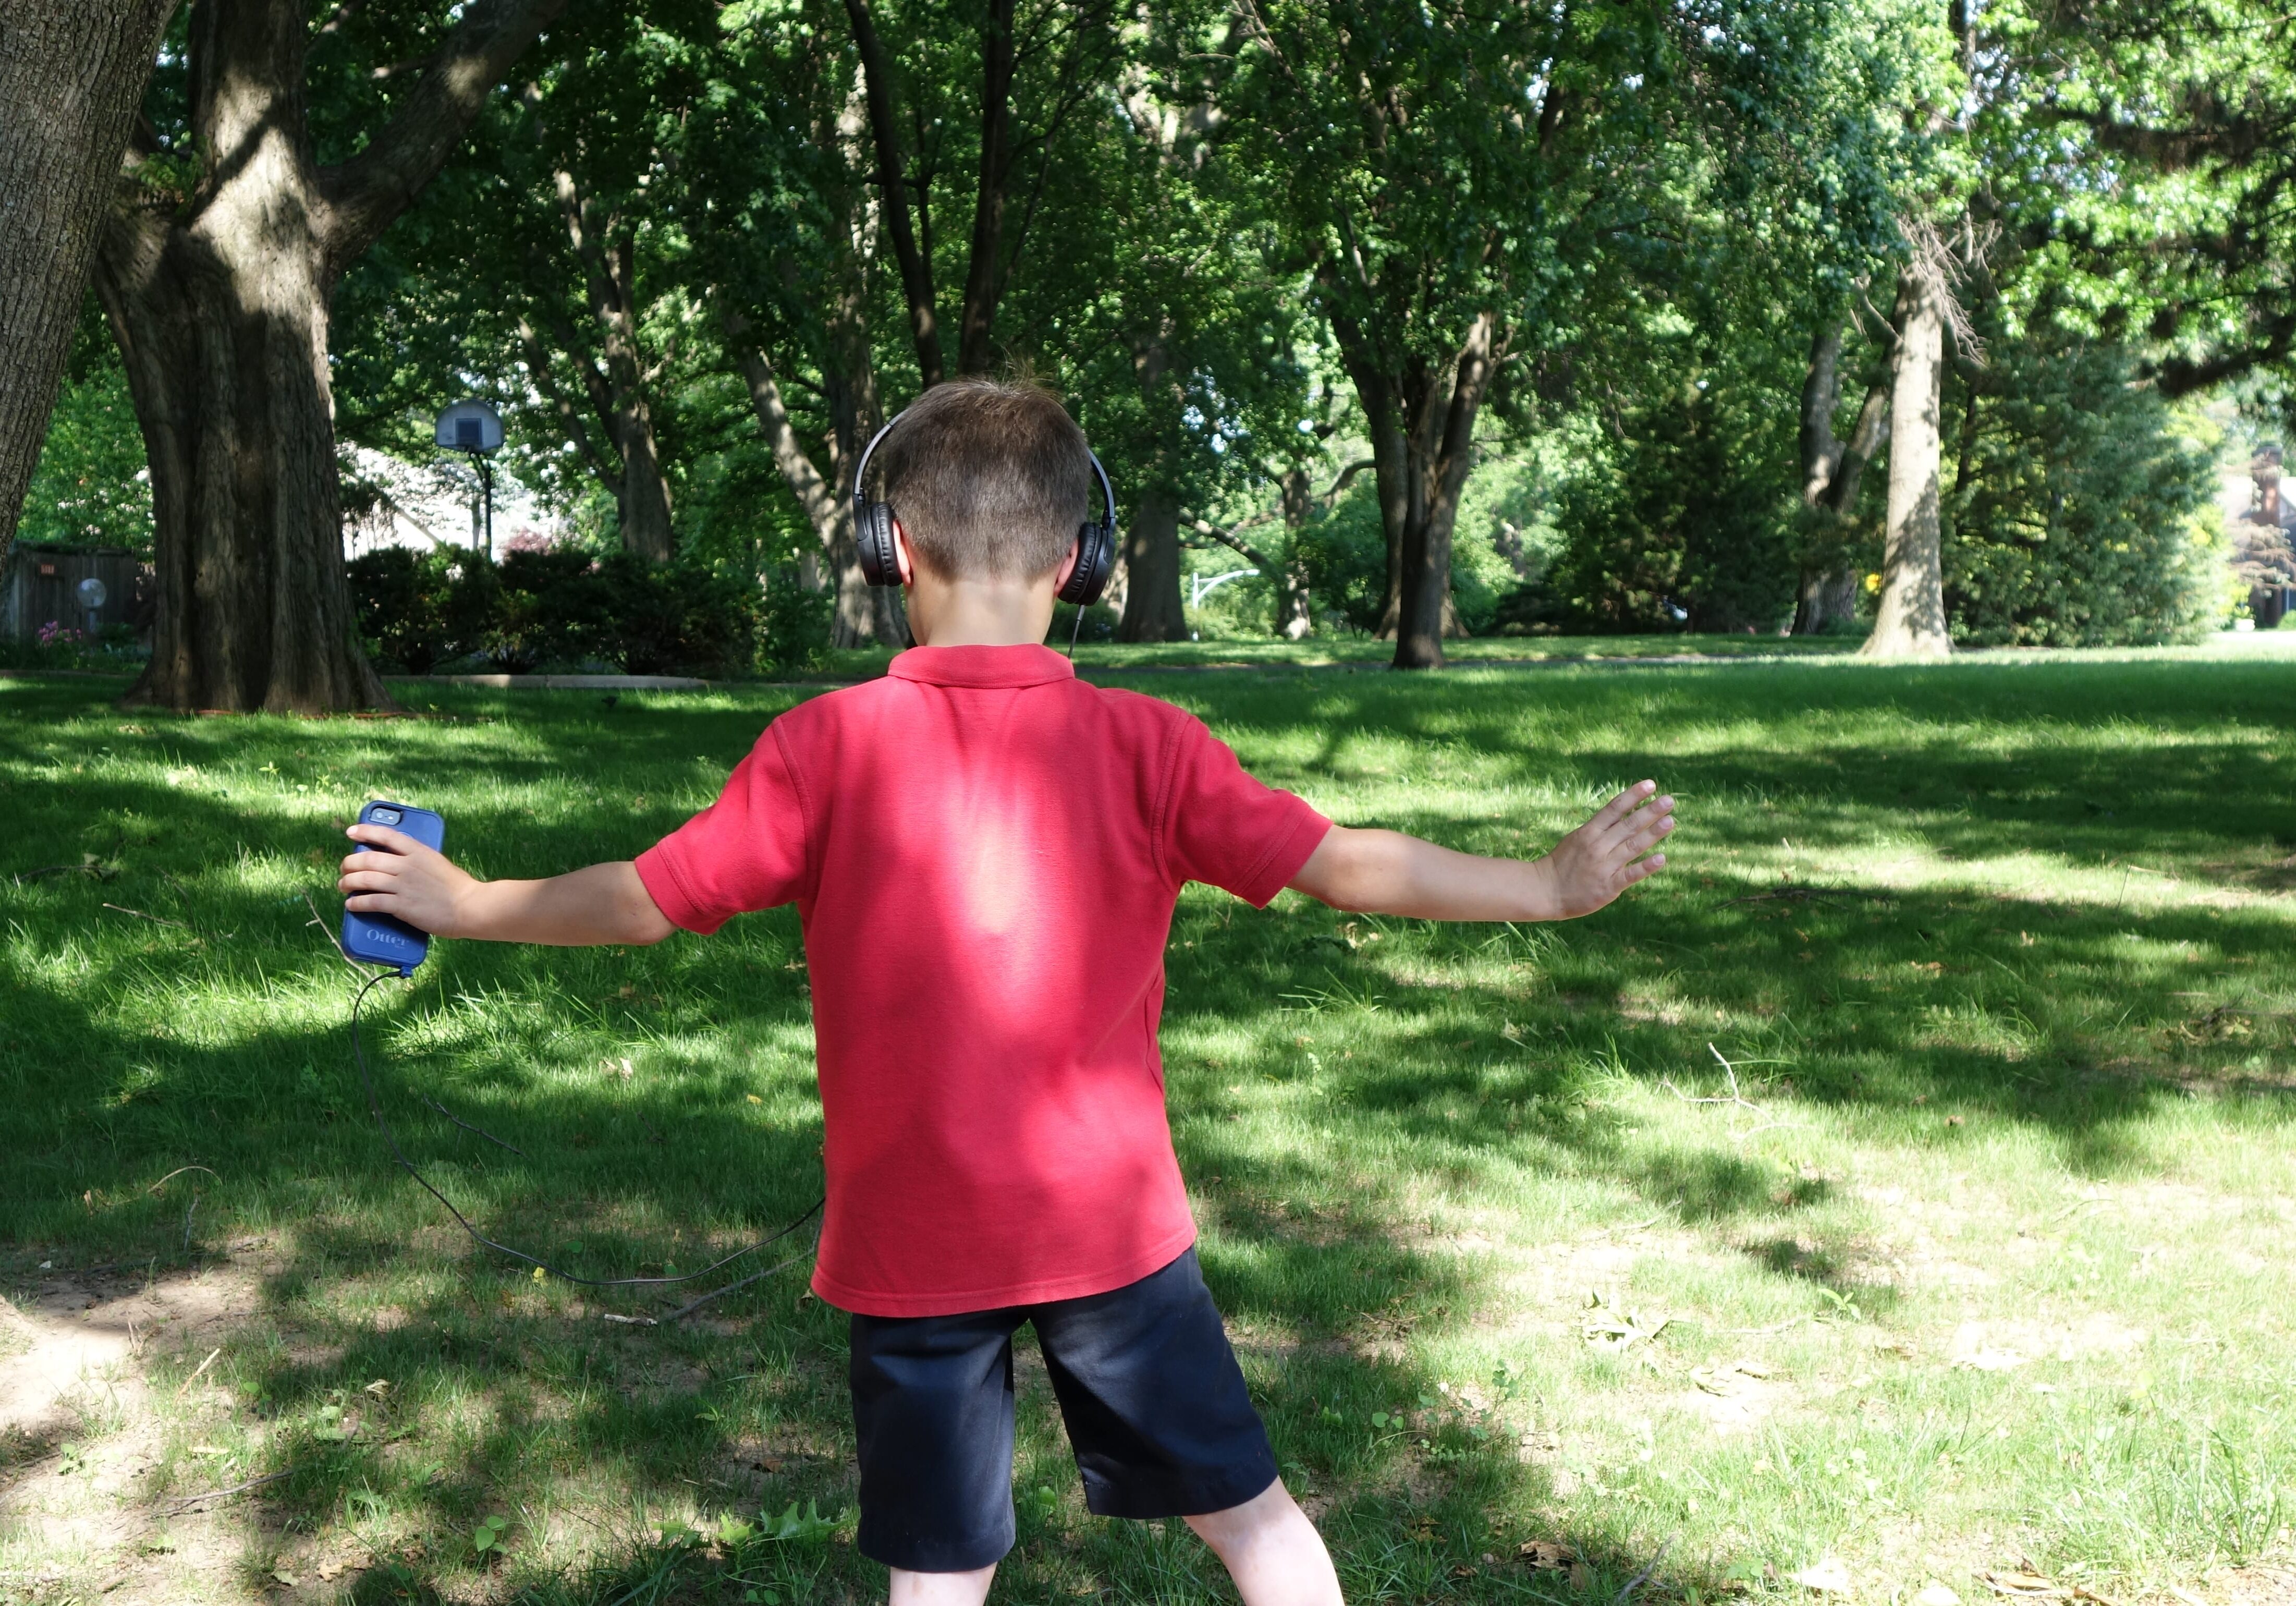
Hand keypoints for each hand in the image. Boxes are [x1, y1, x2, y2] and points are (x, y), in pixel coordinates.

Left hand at [339, 823, 480, 935]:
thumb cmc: (458, 887)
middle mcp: (407, 865)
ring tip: (344, 886)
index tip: (351, 832)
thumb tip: (397, 864)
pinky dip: (356, 903)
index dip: (365, 831)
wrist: (470, 907)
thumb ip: (418, 860)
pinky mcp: (401, 906)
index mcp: (418, 851)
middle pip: (367, 859)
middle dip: (349, 863)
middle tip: (345, 869)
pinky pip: (370, 902)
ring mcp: (403, 885)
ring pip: (364, 879)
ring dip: (348, 883)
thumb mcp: (437, 863)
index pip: (386, 835)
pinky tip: (352, 904)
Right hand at [1536, 780, 1673, 918]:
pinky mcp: (1608, 887)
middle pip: (1628, 825)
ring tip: (1670, 821)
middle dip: (1650, 811)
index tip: (1651, 784)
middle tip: (1669, 801)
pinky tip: (1661, 859)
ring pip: (1632, 846)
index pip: (1614, 809)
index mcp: (1589, 832)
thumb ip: (1600, 829)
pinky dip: (1646, 867)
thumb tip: (1625, 814)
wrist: (1544, 891)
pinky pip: (1630, 875)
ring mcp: (1603, 866)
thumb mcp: (1577, 839)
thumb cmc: (1563, 864)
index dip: (1633, 795)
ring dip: (1653, 833)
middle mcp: (1597, 846)